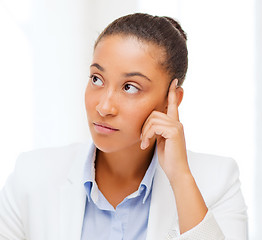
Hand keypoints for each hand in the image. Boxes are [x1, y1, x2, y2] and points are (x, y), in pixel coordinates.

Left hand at [141, 79, 207, 232]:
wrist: (176, 171)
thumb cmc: (168, 158)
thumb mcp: (160, 140)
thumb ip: (158, 130)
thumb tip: (151, 123)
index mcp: (174, 124)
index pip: (173, 104)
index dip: (172, 93)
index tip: (174, 81)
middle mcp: (177, 122)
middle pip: (153, 113)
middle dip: (144, 126)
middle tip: (143, 140)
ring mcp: (176, 126)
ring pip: (152, 119)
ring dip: (144, 133)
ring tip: (144, 144)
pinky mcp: (174, 131)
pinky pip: (153, 127)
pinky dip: (147, 136)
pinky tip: (146, 145)